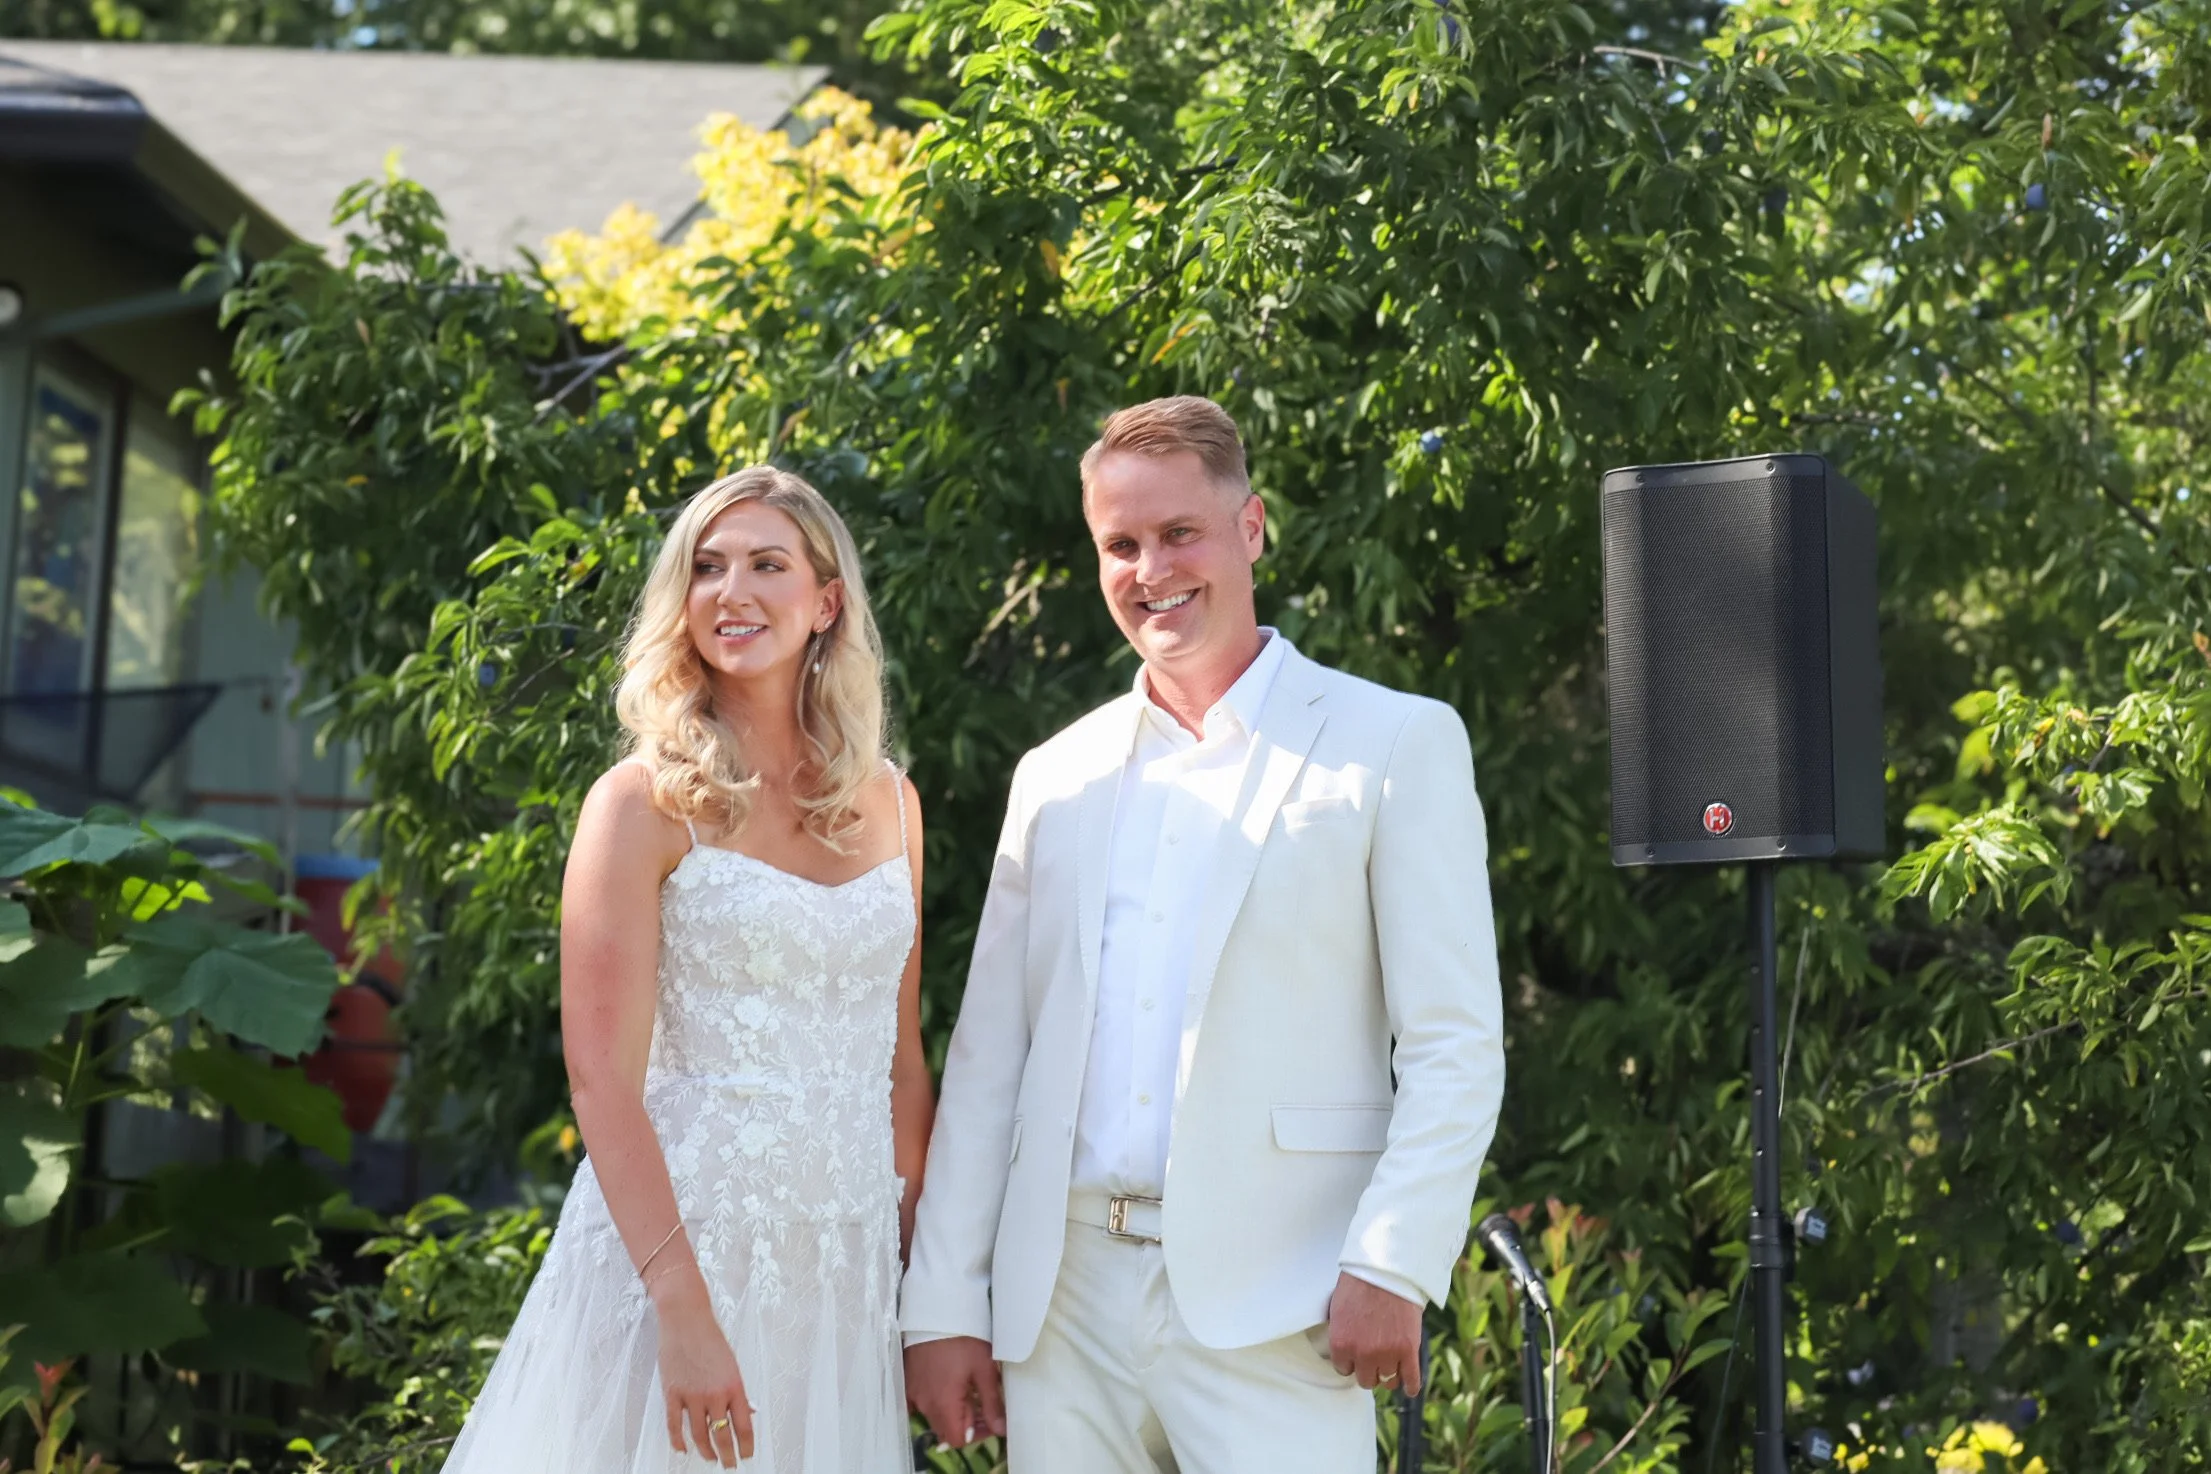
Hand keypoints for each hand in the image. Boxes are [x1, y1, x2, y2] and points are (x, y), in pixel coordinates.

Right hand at [651, 1262, 754, 1464]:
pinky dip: (678, 1441)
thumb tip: (748, 1413)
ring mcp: (692, 1395)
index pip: (744, 1426)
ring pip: (699, 1435)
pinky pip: (675, 1425)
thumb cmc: (711, 1338)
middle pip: (722, 1436)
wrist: (686, 1319)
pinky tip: (683, 1449)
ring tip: (710, 1458)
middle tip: (729, 1465)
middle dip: (727, 1456)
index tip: (746, 1456)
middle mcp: (715, 1394)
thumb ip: (737, 1391)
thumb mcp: (732, 1363)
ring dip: (706, 1451)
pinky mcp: (672, 1393)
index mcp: (734, 1386)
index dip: (746, 1446)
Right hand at [905, 1336, 1003, 1446]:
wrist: (936, 1311)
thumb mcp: (984, 1369)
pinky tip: (945, 1387)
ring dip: (951, 1412)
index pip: (958, 1440)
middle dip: (966, 1425)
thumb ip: (992, 1403)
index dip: (977, 1435)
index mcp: (944, 1404)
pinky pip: (920, 1402)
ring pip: (933, 1416)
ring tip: (967, 1392)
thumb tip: (1001, 1429)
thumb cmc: (963, 1339)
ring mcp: (913, 1393)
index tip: (990, 1419)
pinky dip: (934, 1401)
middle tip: (982, 1406)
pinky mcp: (907, 1380)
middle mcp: (924, 1404)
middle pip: (945, 1430)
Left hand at [1326, 1272, 1423, 1393]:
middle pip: (1366, 1379)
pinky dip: (1411, 1386)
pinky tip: (1409, 1387)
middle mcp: (1362, 1354)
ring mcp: (1386, 1354)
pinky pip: (1411, 1379)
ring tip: (1391, 1365)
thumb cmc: (1359, 1281)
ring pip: (1387, 1381)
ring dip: (1388, 1373)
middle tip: (1374, 1358)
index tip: (1357, 1355)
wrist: (1386, 1269)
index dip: (1351, 1361)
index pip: (1343, 1369)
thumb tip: (1344, 1348)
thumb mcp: (1338, 1308)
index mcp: (1340, 1343)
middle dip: (1369, 1369)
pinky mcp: (1408, 1350)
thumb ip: (1341, 1333)